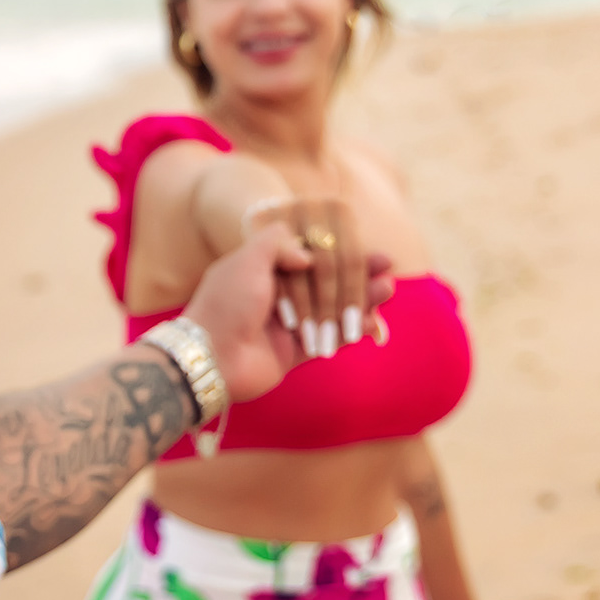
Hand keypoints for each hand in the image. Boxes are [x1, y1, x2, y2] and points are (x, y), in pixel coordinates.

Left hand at [242, 193, 372, 356]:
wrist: (211, 356)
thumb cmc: (226, 303)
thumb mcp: (248, 260)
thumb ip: (278, 244)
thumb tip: (309, 253)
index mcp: (263, 270)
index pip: (307, 256)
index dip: (336, 251)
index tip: (364, 243)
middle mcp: (276, 295)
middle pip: (325, 282)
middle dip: (357, 275)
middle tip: (388, 268)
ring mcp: (287, 325)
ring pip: (332, 310)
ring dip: (361, 300)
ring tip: (387, 289)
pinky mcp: (293, 353)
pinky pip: (329, 339)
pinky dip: (351, 331)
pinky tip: (373, 323)